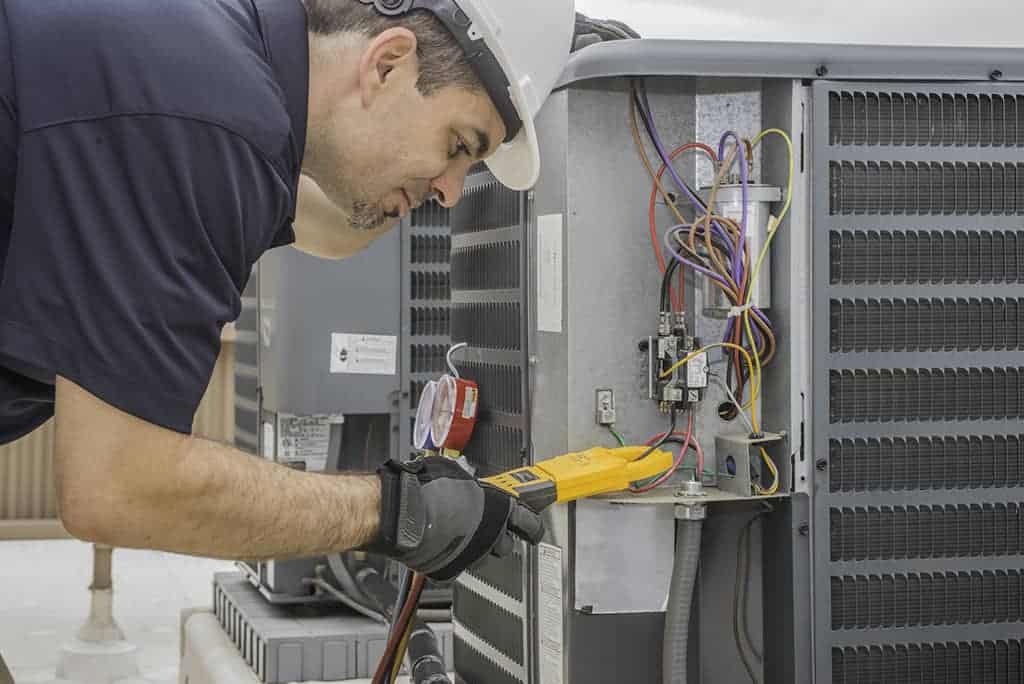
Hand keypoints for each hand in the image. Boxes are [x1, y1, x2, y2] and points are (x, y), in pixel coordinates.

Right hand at [365, 457, 544, 580]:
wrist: (402, 511)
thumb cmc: (426, 489)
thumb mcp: (457, 475)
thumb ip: (473, 488)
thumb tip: (470, 487)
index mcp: (499, 510)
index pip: (530, 523)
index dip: (532, 525)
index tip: (533, 526)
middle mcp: (490, 536)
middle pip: (506, 544)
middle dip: (498, 536)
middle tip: (486, 525)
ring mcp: (472, 556)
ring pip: (482, 556)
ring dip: (475, 546)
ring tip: (457, 531)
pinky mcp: (451, 569)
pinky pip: (458, 565)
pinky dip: (453, 556)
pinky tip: (441, 543)